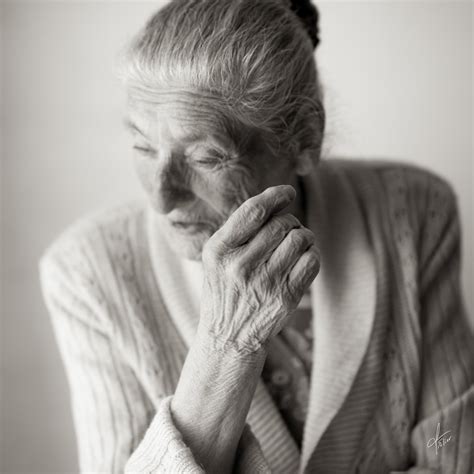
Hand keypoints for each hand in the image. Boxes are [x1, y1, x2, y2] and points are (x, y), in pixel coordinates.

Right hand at [198, 185, 319, 353]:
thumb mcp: (215, 258)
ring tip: (295, 243)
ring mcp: (264, 283)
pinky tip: (301, 259)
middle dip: (289, 221)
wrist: (227, 336)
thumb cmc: (224, 289)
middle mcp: (240, 266)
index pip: (253, 211)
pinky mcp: (285, 297)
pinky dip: (311, 254)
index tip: (287, 192)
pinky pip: (312, 260)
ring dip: (303, 236)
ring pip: (300, 238)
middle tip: (287, 229)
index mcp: (219, 250)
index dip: (275, 196)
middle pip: (280, 223)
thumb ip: (238, 231)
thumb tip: (274, 202)